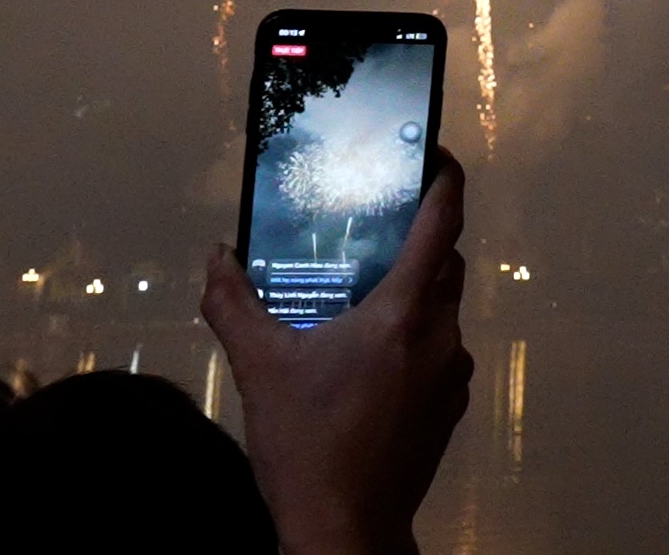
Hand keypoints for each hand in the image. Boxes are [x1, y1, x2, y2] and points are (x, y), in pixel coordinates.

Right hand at [200, 149, 476, 554]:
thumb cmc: (307, 443)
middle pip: (445, 261)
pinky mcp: (448, 407)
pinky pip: (437, 349)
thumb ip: (234, 304)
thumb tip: (217, 255)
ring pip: (442, 307)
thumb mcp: (259, 369)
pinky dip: (411, 335)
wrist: (345, 529)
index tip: (429, 152)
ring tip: (357, 292)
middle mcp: (442, 334)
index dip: (444, 176)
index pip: (444, 220)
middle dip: (415, 236)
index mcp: (406, 312)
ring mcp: (451, 374)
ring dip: (411, 291)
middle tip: (369, 225)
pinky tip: (366, 354)